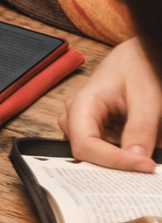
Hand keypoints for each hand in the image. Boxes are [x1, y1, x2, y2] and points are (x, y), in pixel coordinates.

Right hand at [64, 38, 161, 171]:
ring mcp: (84, 124)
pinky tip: (139, 147)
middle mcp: (75, 117)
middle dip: (118, 163)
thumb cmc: (138, 67)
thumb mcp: (146, 97)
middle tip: (147, 167)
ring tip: (146, 152)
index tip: (145, 166)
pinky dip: (124, 152)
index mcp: (82, 105)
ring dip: (122, 157)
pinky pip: (106, 149)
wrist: (138, 56)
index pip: (86, 145)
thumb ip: (141, 128)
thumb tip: (137, 157)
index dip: (114, 161)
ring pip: (97, 154)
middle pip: (88, 153)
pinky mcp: (96, 129)